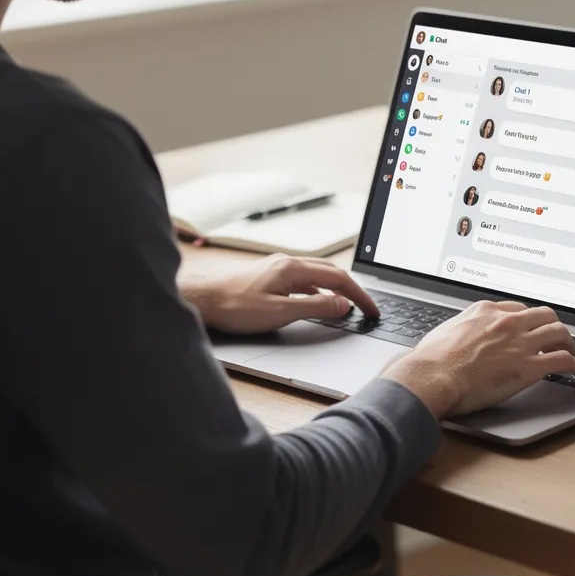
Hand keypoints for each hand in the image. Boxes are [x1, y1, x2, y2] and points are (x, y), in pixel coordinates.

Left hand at [184, 253, 378, 334]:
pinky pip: (303, 278)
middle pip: (331, 272)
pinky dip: (318, 289)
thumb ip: (315, 308)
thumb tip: (343, 305)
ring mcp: (277, 267)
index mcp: (293, 268)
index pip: (339, 279)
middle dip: (352, 290)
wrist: (202, 300)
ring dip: (335, 289)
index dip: (360, 296)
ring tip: (346, 306)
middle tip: (365, 309)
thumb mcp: (280, 312)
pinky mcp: (269, 274)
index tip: (371, 311)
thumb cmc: (234, 307)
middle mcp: (287, 262)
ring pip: (317, 274)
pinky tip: (316, 302)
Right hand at [380, 301, 574, 418]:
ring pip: (559, 333)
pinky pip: (564, 360)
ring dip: (569, 343)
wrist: (431, 376)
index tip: (531, 328)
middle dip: (553, 326)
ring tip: (572, 353)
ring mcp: (520, 342)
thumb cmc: (430, 361)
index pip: (518, 309)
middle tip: (557, 338)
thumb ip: (457, 331)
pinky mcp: (529, 366)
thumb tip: (451, 340)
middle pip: (544, 316)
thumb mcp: (443, 333)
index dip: (528, 320)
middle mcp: (507, 322)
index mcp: (485, 311)